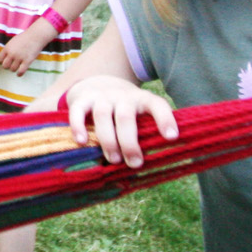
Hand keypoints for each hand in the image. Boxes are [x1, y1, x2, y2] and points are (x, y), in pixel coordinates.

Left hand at [0, 24, 51, 75]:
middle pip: (5, 66)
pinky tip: (19, 74)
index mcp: (7, 48)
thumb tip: (5, 57)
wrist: (36, 36)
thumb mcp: (13, 41)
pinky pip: (21, 71)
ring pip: (12, 69)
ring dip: (14, 69)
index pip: (0, 59)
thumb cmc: (25, 37)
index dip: (2, 61)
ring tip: (17, 68)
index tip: (6, 61)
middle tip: (11, 65)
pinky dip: (19, 74)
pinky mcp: (27, 61)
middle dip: (7, 66)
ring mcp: (19, 58)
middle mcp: (12, 53)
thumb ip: (8, 49)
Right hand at [64, 78, 178, 167]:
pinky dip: (78, 126)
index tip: (172, 137)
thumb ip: (147, 134)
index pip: (157, 105)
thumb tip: (152, 168)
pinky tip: (82, 142)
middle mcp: (123, 96)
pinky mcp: (83, 99)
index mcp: (142, 100)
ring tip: (114, 159)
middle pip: (126, 117)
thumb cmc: (127, 112)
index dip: (165, 119)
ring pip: (103, 115)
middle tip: (135, 163)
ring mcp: (102, 96)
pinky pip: (78, 111)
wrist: (100, 83)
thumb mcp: (140, 116)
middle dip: (130, 143)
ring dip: (108, 140)